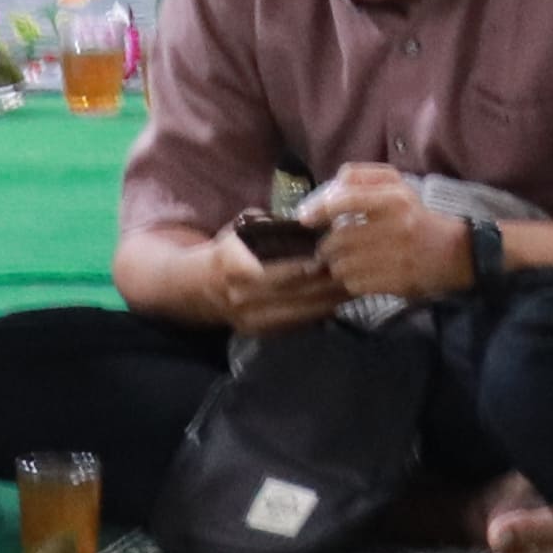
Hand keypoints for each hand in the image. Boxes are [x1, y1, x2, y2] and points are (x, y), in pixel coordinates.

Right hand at [205, 223, 344, 332]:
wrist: (196, 289)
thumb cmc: (225, 252)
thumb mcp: (241, 229)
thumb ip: (270, 224)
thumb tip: (308, 219)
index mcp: (237, 268)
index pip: (286, 271)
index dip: (314, 267)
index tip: (337, 256)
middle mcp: (245, 298)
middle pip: (299, 294)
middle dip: (331, 284)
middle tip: (357, 270)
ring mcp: (252, 320)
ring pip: (302, 314)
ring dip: (331, 301)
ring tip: (354, 286)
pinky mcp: (260, 333)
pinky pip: (295, 325)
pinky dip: (318, 314)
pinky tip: (336, 302)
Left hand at [303, 164, 472, 304]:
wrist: (453, 253)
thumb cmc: (415, 216)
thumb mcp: (396, 186)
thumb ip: (361, 179)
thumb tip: (326, 192)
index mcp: (395, 197)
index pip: (346, 199)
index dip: (319, 208)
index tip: (305, 217)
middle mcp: (396, 225)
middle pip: (339, 239)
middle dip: (327, 246)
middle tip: (330, 248)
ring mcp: (396, 256)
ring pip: (342, 264)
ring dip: (337, 265)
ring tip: (346, 261)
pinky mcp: (395, 282)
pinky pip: (354, 284)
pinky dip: (350, 280)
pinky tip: (361, 274)